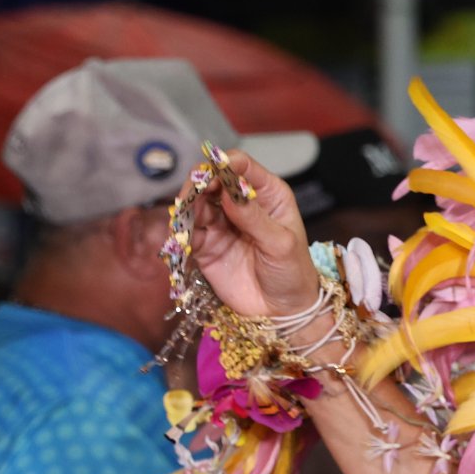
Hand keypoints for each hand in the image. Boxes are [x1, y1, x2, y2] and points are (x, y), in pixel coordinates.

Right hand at [188, 149, 322, 319]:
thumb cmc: (293, 272)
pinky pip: (187, 231)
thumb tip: (231, 190)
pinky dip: (181, 229)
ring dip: (187, 204)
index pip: (242, 166)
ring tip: (184, 211)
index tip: (215, 168)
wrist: (283, 310)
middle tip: (194, 192)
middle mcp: (242, 203)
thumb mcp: (281, 244)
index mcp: (268, 194)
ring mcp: (221, 223)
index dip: (226, 163)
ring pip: (196, 202)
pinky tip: (181, 232)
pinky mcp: (206, 244)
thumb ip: (254, 217)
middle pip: (213, 180)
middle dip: (201, 182)